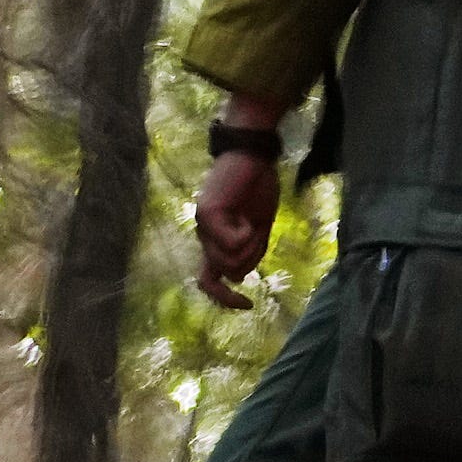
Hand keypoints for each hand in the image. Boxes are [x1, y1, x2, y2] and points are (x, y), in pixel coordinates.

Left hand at [192, 145, 280, 309]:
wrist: (254, 155)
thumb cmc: (257, 187)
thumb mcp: (259, 228)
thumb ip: (250, 252)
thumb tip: (239, 277)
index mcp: (214, 241)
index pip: (208, 282)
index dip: (225, 299)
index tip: (249, 306)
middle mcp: (204, 236)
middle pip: (228, 272)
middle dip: (251, 259)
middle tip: (258, 232)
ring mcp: (202, 225)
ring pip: (229, 262)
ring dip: (250, 247)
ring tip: (253, 220)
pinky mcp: (207, 214)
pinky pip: (232, 243)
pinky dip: (247, 234)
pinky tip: (248, 214)